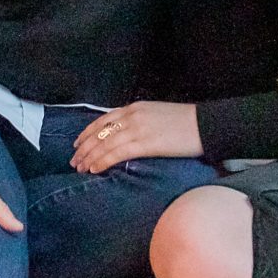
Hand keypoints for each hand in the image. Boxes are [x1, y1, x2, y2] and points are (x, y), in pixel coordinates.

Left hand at [70, 102, 202, 174]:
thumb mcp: (157, 116)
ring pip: (104, 143)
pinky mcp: (144, 143)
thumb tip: (126, 137)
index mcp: (135, 107)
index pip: (103, 120)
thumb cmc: (185, 123)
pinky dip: (102, 161)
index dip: (87, 132)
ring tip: (80, 168)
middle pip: (100, 132)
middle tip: (73, 161)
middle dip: (84, 147)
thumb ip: (140, 123)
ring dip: (89, 157)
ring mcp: (137, 128)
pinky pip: (116, 153)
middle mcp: (132, 115)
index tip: (77, 144)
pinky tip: (94, 169)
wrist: (204, 125)